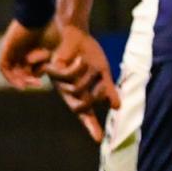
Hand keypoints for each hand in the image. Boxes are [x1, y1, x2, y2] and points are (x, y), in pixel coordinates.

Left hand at [0, 19, 59, 90]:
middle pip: (19, 71)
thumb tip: (60, 70)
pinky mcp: (6, 49)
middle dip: (28, 80)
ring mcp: (11, 49)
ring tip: (28, 85)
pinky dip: (10, 77)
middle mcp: (19, 50)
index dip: (35, 77)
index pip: (28, 68)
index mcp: (30, 48)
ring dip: (19, 80)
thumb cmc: (51, 27)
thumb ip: (57, 58)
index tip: (42, 82)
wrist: (39, 14)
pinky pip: (4, 67)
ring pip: (11, 71)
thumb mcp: (57, 46)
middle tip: (38, 84)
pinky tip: (21, 83)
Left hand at [45, 25, 118, 141]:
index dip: (91, 126)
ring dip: (85, 76)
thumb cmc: (85, 50)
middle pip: (82, 105)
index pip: (86, 114)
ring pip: (76, 90)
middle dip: (95, 96)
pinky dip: (76, 69)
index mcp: (78, 92)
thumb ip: (108, 89)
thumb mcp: (101, 70)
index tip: (100, 139)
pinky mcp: (53, 71)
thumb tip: (118, 106)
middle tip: (102, 84)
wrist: (72, 31)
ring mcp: (59, 82)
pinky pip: (67, 77)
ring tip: (84, 61)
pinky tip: (80, 60)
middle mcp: (68, 90)